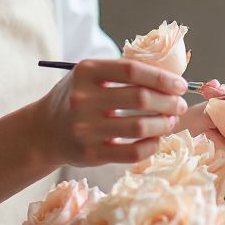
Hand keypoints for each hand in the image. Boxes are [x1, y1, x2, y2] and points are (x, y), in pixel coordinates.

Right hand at [33, 58, 188, 166]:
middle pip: (140, 99)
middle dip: (169, 102)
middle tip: (180, 105)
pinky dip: (151, 145)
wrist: (43, 131)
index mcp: (85, 72)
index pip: (132, 70)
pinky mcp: (90, 154)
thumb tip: (169, 75)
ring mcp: (85, 128)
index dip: (162, 78)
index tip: (180, 85)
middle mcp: (82, 98)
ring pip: (139, 127)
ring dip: (163, 124)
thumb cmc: (76, 98)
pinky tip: (156, 139)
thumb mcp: (89, 76)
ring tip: (170, 121)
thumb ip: (121, 72)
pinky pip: (132, 152)